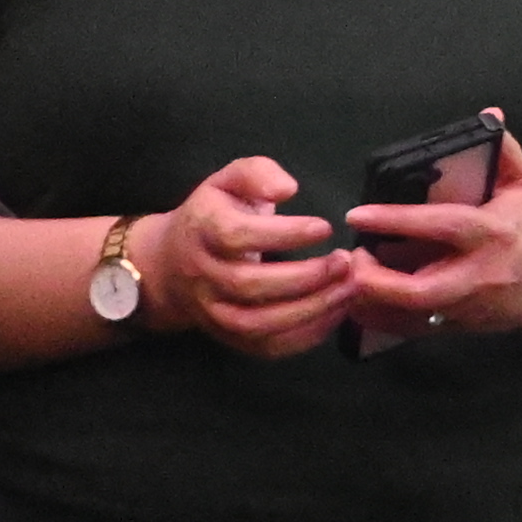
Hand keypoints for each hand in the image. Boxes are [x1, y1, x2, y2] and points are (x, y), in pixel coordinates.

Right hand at [146, 155, 360, 361]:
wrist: (171, 265)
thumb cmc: (215, 215)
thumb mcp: (228, 181)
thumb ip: (256, 174)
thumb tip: (287, 188)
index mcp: (201, 230)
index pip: (236, 236)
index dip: (283, 234)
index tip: (325, 227)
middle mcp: (202, 275)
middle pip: (248, 284)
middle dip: (304, 276)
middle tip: (345, 262)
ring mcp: (213, 312)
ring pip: (258, 323)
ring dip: (311, 309)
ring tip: (350, 287)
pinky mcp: (230, 338)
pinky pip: (269, 347)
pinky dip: (307, 335)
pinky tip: (337, 311)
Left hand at [335, 122, 521, 348]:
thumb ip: (504, 151)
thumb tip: (490, 116)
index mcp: (493, 233)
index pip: (442, 226)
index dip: (397, 220)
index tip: (358, 214)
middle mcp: (480, 275)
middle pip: (422, 289)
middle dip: (377, 280)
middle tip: (350, 259)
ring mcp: (469, 307)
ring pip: (412, 317)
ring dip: (373, 304)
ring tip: (345, 281)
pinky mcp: (460, 327)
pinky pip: (413, 331)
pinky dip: (382, 321)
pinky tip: (359, 304)